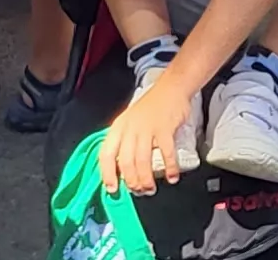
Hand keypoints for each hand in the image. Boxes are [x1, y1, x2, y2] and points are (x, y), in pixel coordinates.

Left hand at [99, 76, 193, 193]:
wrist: (170, 88)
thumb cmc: (151, 107)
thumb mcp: (130, 122)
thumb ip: (125, 143)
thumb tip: (123, 170)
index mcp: (118, 128)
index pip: (105, 154)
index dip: (107, 174)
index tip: (112, 189)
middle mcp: (130, 129)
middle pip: (125, 162)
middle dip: (131, 181)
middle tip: (138, 190)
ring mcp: (147, 128)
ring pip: (142, 161)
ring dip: (146, 179)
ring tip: (151, 188)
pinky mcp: (165, 128)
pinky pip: (166, 153)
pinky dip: (170, 168)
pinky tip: (172, 176)